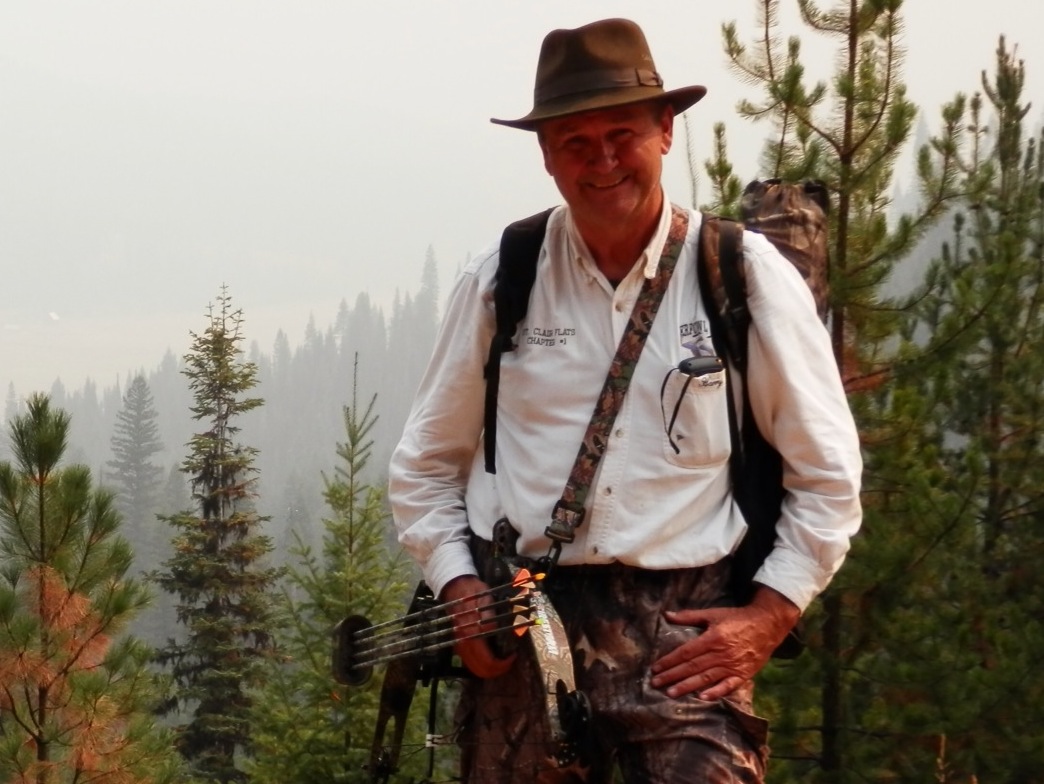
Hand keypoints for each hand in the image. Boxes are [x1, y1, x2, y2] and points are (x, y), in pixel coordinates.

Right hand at [439, 575, 515, 678]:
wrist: (455, 586)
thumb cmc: (473, 592)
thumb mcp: (486, 599)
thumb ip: (490, 618)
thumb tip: (496, 632)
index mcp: (471, 633)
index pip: (488, 661)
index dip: (504, 663)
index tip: (514, 655)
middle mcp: (463, 643)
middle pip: (482, 670)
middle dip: (498, 670)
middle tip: (509, 661)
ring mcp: (459, 645)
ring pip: (475, 669)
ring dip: (490, 669)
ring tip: (502, 659)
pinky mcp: (458, 644)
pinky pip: (470, 662)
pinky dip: (482, 664)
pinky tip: (491, 655)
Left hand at [649, 586, 799, 700]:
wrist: (767, 625)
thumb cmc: (737, 618)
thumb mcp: (713, 614)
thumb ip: (689, 616)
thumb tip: (667, 615)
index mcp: (713, 637)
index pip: (686, 652)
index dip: (670, 661)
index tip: (655, 668)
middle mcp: (721, 653)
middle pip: (692, 667)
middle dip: (672, 676)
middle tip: (656, 684)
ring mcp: (732, 665)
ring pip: (706, 679)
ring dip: (687, 687)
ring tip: (671, 694)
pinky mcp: (743, 674)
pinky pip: (728, 686)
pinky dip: (715, 693)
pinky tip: (702, 698)